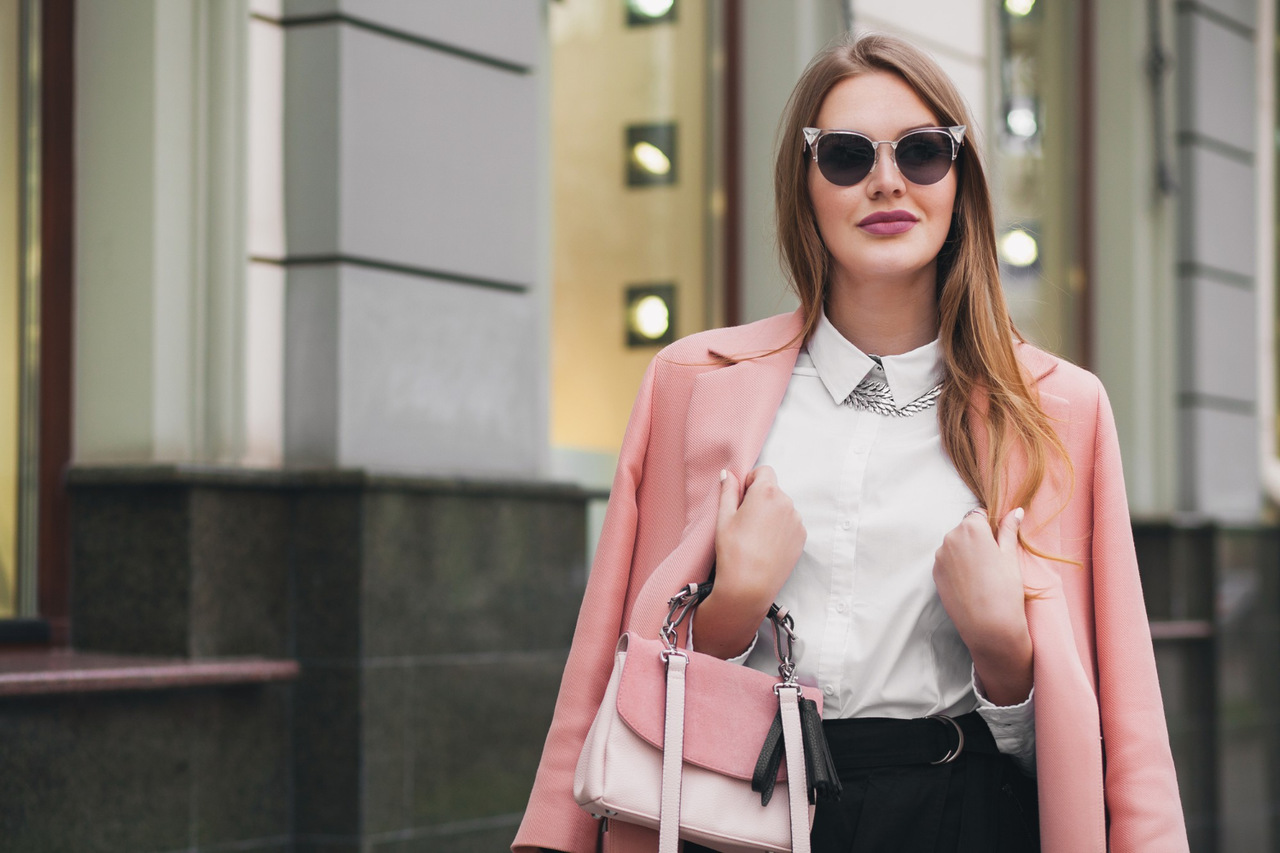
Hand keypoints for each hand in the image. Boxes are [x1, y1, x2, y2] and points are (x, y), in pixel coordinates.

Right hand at [695, 466, 805, 658]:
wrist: (750, 587)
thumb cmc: (733, 552)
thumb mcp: (723, 518)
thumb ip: (728, 491)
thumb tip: (728, 474)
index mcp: (767, 493)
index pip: (764, 471)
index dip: (750, 482)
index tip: (741, 499)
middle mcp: (787, 503)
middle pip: (773, 490)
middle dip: (760, 499)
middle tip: (744, 522)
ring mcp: (797, 521)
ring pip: (782, 508)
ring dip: (770, 514)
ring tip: (755, 537)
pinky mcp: (801, 537)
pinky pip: (789, 524)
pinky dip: (779, 529)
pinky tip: (766, 546)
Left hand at [932, 507, 1031, 705]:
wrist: (988, 626)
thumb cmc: (1005, 589)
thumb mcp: (1010, 556)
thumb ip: (1008, 530)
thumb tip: (1015, 511)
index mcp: (970, 528)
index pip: (979, 515)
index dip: (990, 527)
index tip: (999, 543)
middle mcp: (950, 537)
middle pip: (965, 530)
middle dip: (977, 539)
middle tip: (993, 562)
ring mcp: (940, 556)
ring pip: (955, 546)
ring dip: (966, 553)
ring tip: (983, 575)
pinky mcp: (935, 573)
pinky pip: (947, 562)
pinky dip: (957, 567)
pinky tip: (971, 583)